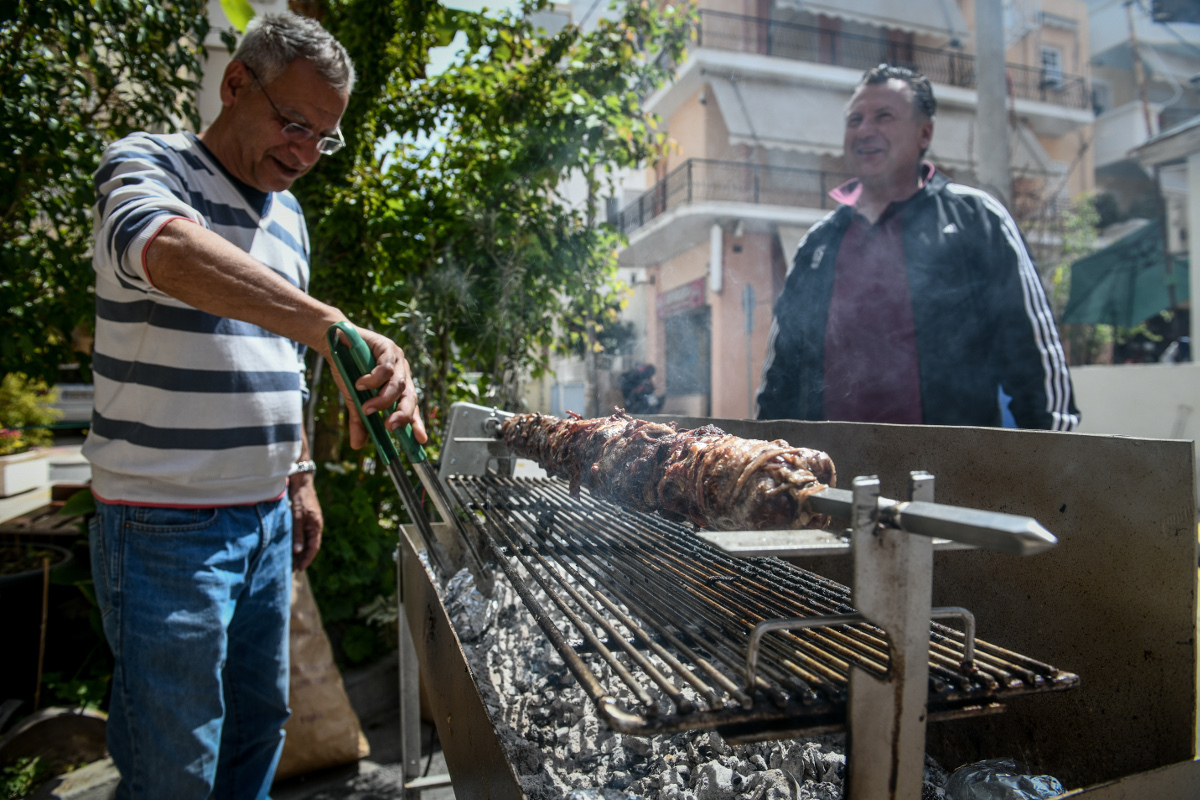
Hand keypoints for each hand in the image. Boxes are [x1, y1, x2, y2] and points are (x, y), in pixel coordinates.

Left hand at [290, 474, 323, 570]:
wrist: (301, 482)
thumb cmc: (299, 498)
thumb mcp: (297, 517)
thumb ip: (297, 534)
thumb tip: (298, 551)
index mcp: (316, 526)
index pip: (313, 548)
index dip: (307, 559)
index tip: (299, 569)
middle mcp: (315, 526)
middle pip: (310, 546)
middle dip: (302, 558)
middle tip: (293, 569)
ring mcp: (310, 523)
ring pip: (305, 541)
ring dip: (299, 552)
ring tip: (290, 561)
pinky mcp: (304, 519)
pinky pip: (302, 535)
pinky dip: (297, 543)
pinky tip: (290, 547)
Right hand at [327, 325, 427, 449]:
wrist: (336, 343)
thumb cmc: (349, 369)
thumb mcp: (355, 399)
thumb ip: (359, 420)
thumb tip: (357, 445)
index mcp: (398, 387)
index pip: (411, 407)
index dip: (417, 423)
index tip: (421, 440)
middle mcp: (402, 374)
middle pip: (410, 397)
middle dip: (402, 414)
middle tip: (389, 426)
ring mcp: (397, 360)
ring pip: (398, 385)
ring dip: (382, 400)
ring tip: (366, 408)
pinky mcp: (387, 347)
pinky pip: (386, 368)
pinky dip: (374, 379)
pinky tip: (361, 383)